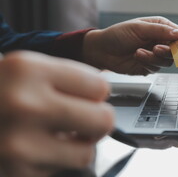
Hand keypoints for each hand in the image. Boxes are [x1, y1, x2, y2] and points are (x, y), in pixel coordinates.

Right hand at [0, 51, 113, 176]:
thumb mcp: (25, 69)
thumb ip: (67, 77)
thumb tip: (106, 94)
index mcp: (28, 70)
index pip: (99, 86)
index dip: (96, 93)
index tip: (88, 96)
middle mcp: (23, 106)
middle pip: (103, 120)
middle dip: (97, 120)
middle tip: (85, 119)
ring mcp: (17, 145)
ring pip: (86, 153)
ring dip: (78, 146)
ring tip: (59, 136)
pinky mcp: (15, 174)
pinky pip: (59, 171)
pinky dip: (53, 162)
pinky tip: (35, 150)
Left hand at [82, 16, 177, 74]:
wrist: (101, 51)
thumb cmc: (117, 34)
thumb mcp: (139, 28)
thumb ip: (160, 31)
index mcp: (160, 27)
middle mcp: (160, 41)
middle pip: (176, 50)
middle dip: (167, 51)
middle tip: (156, 49)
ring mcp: (155, 54)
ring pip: (167, 61)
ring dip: (154, 58)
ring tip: (139, 52)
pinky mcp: (149, 66)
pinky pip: (156, 68)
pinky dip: (147, 63)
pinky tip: (136, 56)